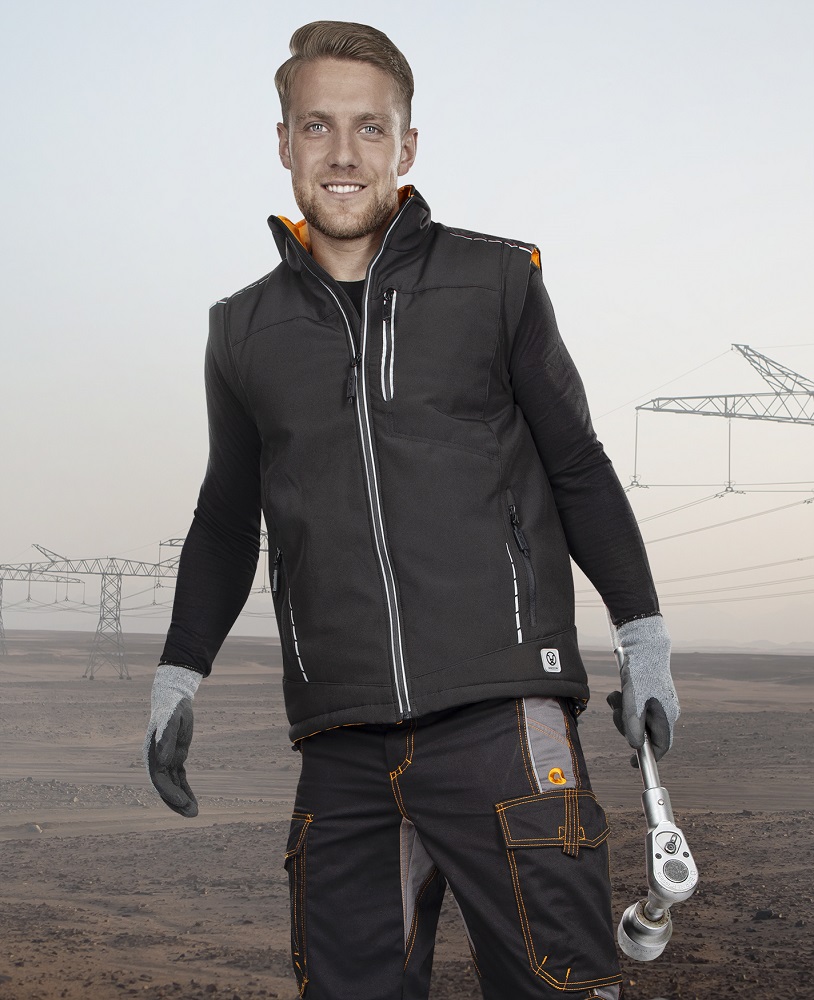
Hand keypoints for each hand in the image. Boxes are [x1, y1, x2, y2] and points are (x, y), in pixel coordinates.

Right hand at [143, 664, 201, 816]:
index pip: (158, 779)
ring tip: (195, 812)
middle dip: (177, 802)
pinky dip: (185, 790)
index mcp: (152, 754)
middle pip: (165, 787)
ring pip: (172, 786)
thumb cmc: (172, 708)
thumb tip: (162, 761)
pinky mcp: (175, 759)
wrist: (173, 699)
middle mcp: (156, 760)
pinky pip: (180, 779)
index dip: (169, 792)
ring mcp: (165, 761)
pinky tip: (193, 801)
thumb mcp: (172, 719)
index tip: (182, 801)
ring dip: (182, 799)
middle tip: (193, 813)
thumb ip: (166, 738)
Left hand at [606, 613, 679, 766]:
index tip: (633, 764)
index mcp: (666, 716)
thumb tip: (635, 747)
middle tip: (616, 712)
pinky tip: (618, 692)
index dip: (648, 758)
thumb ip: (634, 725)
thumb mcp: (633, 702)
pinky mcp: (648, 694)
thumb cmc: (640, 673)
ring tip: (616, 697)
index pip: (661, 746)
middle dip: (626, 725)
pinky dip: (624, 702)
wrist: (643, 645)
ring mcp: (657, 703)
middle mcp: (664, 711)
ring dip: (622, 712)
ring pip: (636, 719)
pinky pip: (634, 706)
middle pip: (644, 732)